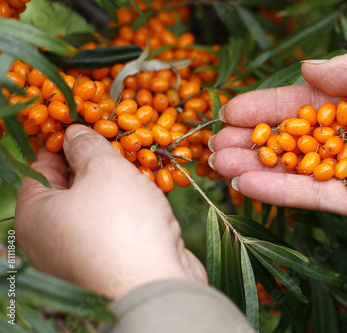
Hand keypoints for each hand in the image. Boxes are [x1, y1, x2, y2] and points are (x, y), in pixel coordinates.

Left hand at [15, 124, 206, 299]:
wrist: (156, 285)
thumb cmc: (121, 223)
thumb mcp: (103, 169)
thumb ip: (87, 145)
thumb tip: (74, 133)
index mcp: (34, 216)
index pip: (40, 168)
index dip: (62, 143)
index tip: (85, 126)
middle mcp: (51, 240)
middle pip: (70, 189)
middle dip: (95, 164)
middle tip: (117, 143)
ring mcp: (81, 256)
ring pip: (96, 208)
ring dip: (117, 186)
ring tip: (137, 164)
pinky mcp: (111, 265)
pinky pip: (115, 227)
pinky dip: (129, 210)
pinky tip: (149, 194)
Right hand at [211, 39, 346, 236]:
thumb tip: (306, 69)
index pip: (304, 102)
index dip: (267, 105)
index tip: (232, 108)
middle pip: (292, 137)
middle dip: (252, 138)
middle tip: (215, 140)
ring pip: (294, 167)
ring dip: (255, 164)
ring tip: (217, 162)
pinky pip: (310, 195)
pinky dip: (277, 189)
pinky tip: (245, 182)